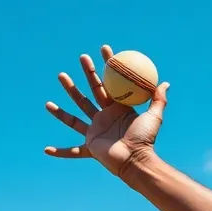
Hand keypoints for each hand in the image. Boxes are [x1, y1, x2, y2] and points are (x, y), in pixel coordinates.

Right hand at [44, 45, 169, 178]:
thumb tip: (165, 82)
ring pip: (75, 114)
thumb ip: (158, 100)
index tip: (104, 49)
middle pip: (91, 92)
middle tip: (81, 57)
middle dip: (86, 74)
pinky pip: (73, 152)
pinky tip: (46, 150)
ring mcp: (95, 131)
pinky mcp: (90, 147)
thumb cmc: (145, 140)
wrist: (136, 161)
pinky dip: (61, 152)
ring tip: (59, 81)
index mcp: (118, 109)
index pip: (110, 83)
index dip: (107, 66)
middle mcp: (105, 118)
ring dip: (66, 98)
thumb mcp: (154, 117)